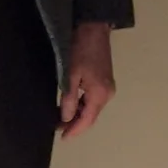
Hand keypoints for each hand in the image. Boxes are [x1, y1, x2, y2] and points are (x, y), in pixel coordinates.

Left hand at [59, 22, 116, 139]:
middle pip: (91, 116)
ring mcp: (108, 88)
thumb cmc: (81, 50)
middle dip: (76, 124)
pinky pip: (94, 100)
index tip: (62, 138)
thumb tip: (66, 118)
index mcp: (99, 94)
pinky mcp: (106, 82)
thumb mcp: (70, 75)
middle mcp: (107, 94)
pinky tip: (72, 106)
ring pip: (92, 109)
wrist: (94, 29)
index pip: (87, 120)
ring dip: (79, 115)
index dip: (75, 131)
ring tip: (61, 119)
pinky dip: (83, 106)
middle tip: (58, 129)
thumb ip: (69, 99)